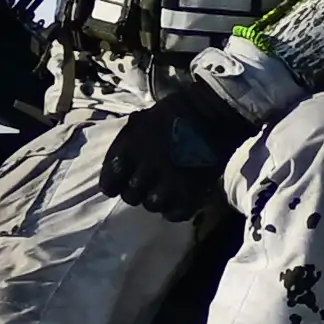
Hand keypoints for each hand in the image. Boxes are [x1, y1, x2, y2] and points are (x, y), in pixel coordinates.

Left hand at [98, 84, 246, 227]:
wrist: (213, 113)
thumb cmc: (176, 110)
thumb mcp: (143, 120)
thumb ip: (130, 142)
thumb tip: (123, 157)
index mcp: (130, 150)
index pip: (110, 182)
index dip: (113, 184)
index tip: (118, 183)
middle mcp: (146, 170)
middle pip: (131, 196)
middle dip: (136, 191)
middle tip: (147, 183)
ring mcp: (168, 184)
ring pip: (152, 206)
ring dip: (157, 199)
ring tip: (165, 190)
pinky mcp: (191, 193)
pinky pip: (176, 213)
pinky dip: (175, 209)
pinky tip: (179, 197)